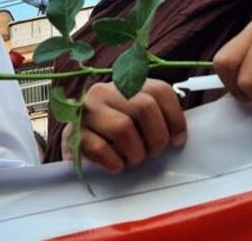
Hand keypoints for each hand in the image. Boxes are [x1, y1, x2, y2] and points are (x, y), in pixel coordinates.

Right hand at [62, 79, 186, 173]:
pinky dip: (115, 163)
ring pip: (123, 127)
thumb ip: (156, 118)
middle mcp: (104, 91)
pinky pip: (101, 148)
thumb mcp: (136, 120)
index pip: (159, 90)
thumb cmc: (114, 137)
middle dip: (156, 138)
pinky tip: (116, 165)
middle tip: (153, 153)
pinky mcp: (72, 133)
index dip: (175, 118)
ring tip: (133, 160)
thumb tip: (179, 137)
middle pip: (144, 107)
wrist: (76, 149)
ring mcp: (85, 110)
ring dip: (135, 153)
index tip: (177, 140)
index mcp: (125, 84)